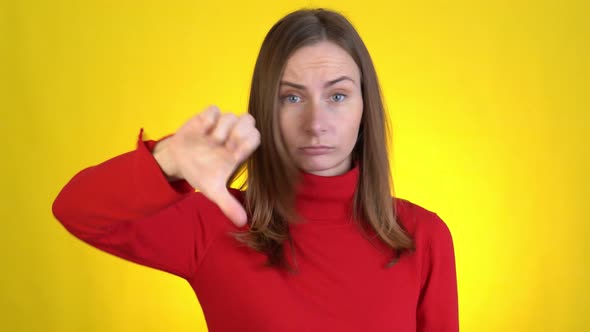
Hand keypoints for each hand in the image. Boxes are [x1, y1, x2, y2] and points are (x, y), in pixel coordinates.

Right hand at [153, 105, 260, 226]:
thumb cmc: (200, 173)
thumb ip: (228, 205)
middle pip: (249, 122)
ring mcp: (220, 125)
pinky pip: (213, 109)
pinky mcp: (207, 116)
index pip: (256, 138)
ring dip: (219, 130)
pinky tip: (201, 131)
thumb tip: (242, 223)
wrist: (178, 160)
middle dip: (236, 134)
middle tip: (222, 146)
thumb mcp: (213, 190)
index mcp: (239, 151)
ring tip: (209, 141)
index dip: (247, 144)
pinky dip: (207, 119)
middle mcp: (233, 135)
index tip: (232, 154)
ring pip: (231, 116)